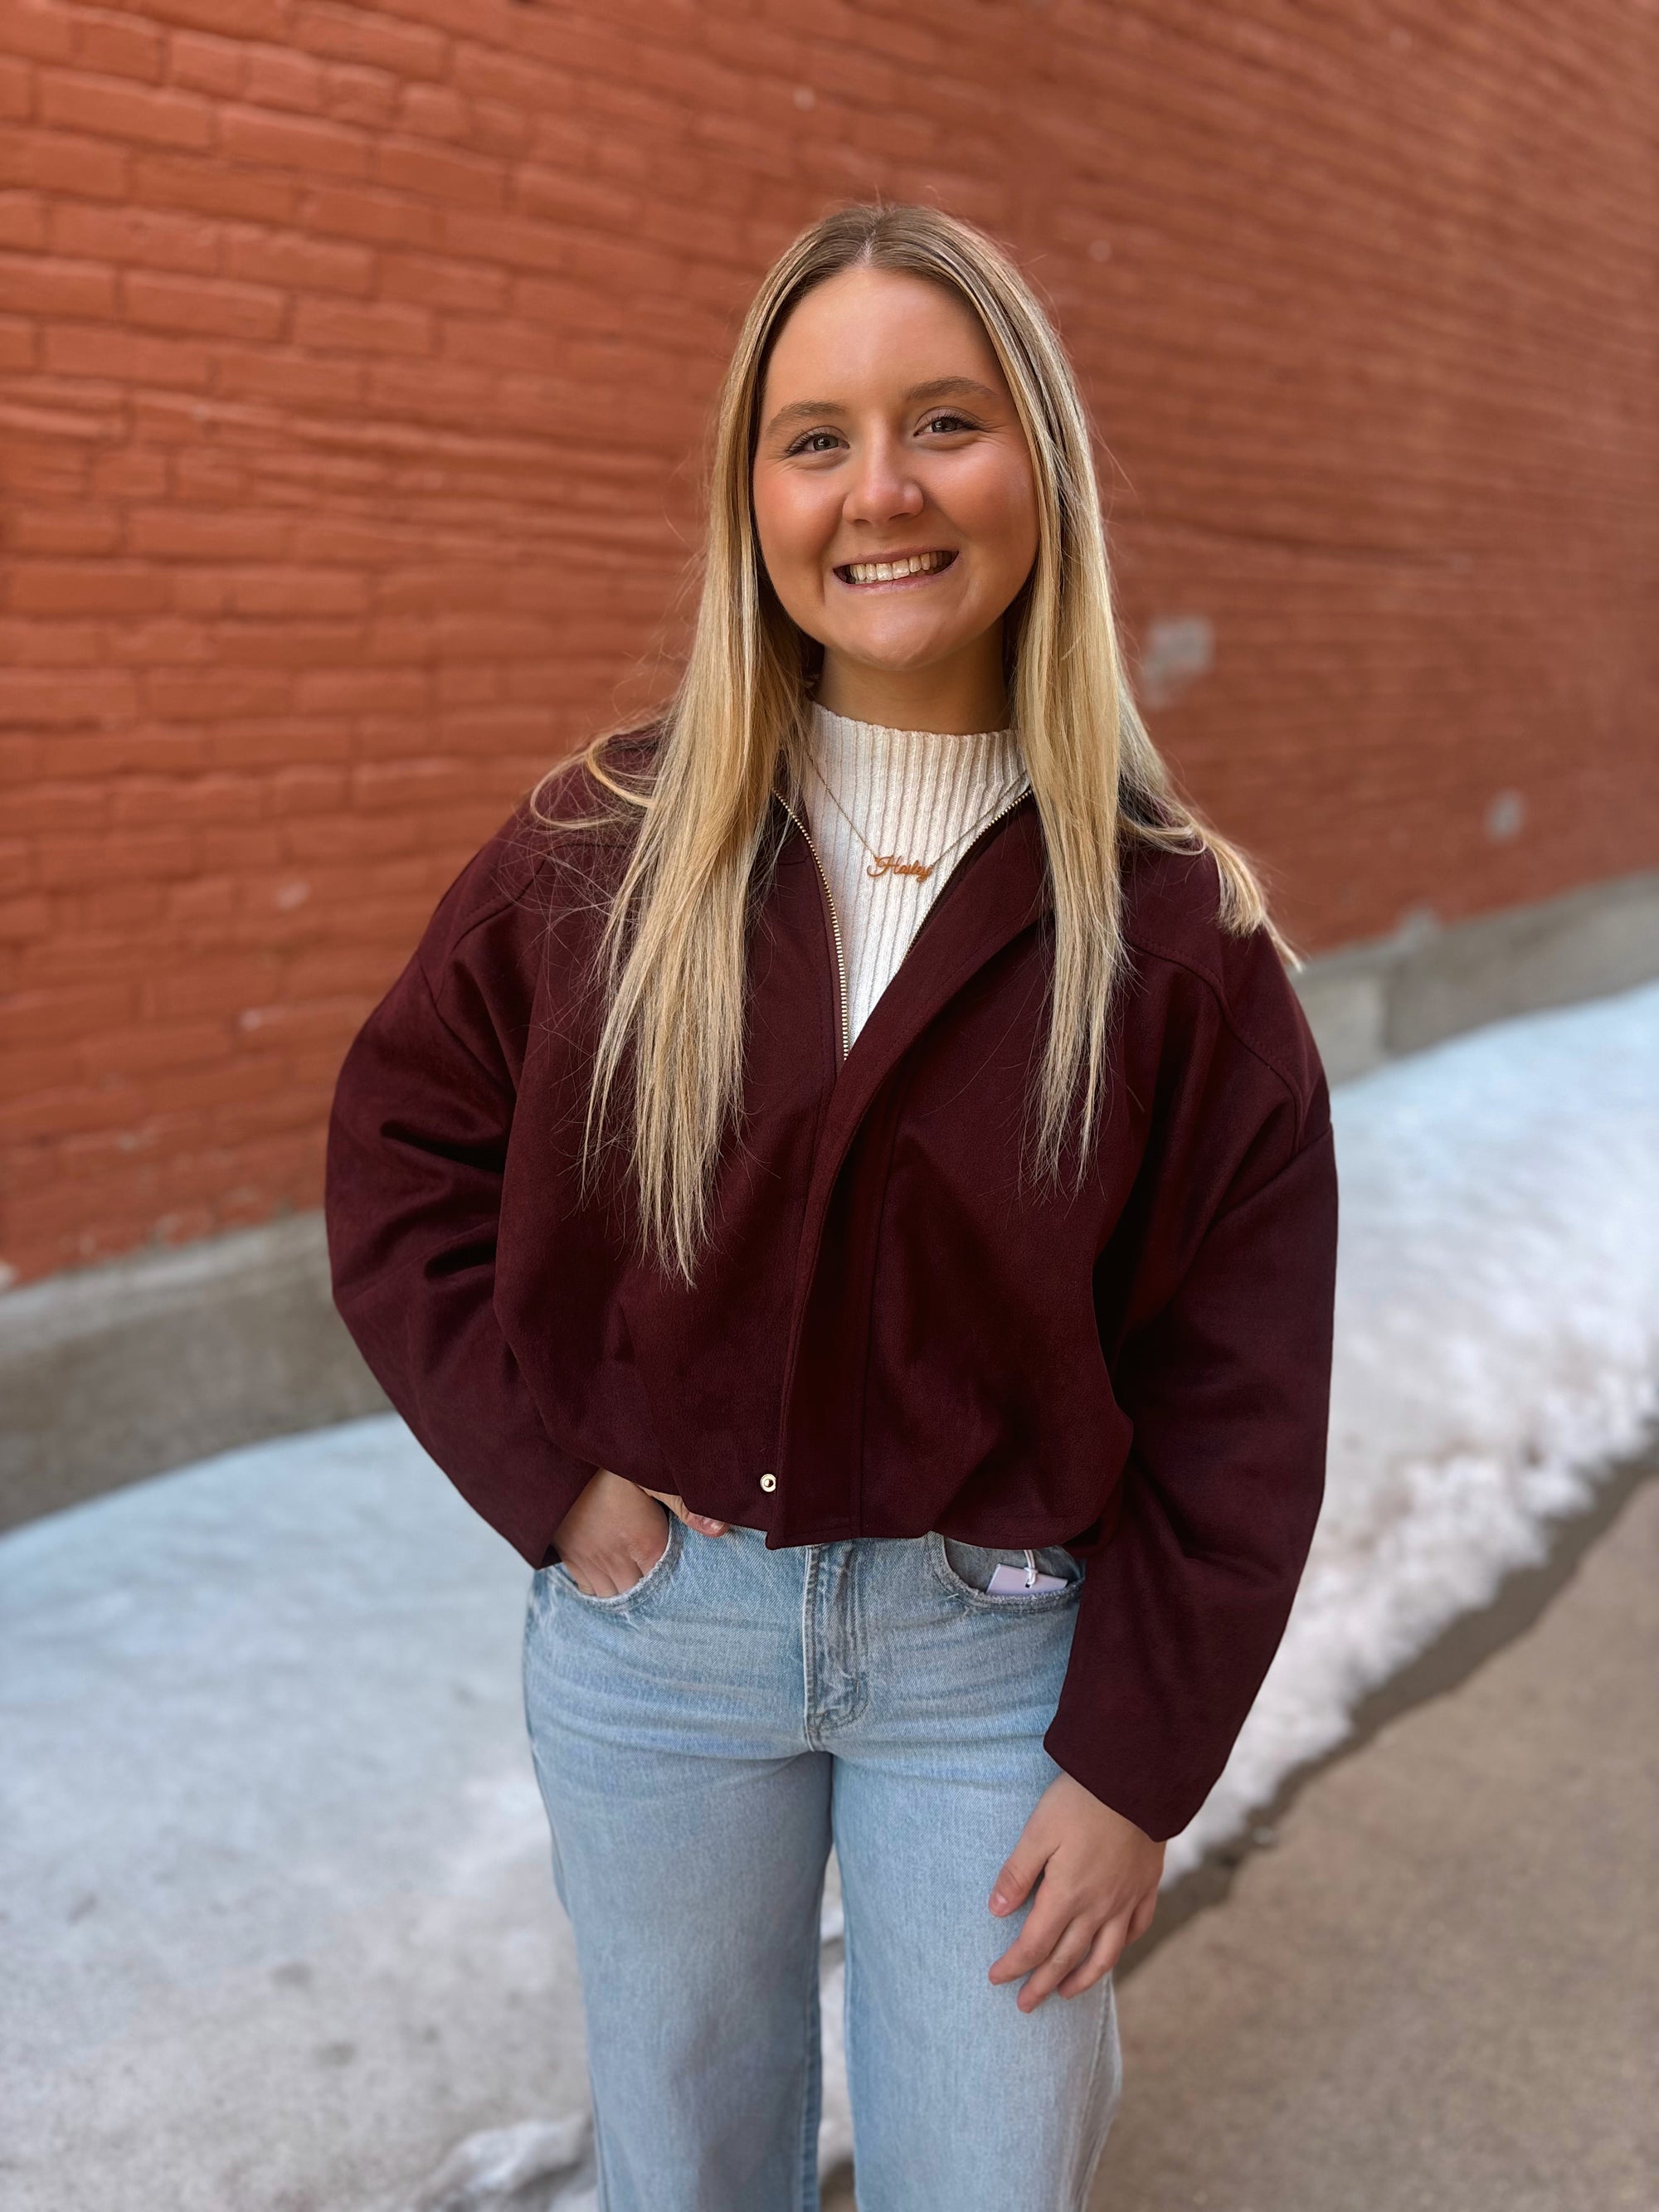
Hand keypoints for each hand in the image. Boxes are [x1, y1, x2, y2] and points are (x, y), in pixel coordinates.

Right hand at [549, 1469, 728, 1596]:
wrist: (550, 1458)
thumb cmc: (604, 1463)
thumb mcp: (649, 1475)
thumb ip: (685, 1503)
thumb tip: (721, 1529)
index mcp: (643, 1543)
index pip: (666, 1581)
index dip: (678, 1582)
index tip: (691, 1583)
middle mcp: (615, 1560)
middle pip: (640, 1594)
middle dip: (654, 1591)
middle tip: (669, 1586)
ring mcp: (588, 1561)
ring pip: (612, 1596)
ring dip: (627, 1592)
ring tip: (641, 1584)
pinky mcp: (568, 1556)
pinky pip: (587, 1589)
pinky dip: (601, 1589)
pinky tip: (611, 1578)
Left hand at [987, 1772, 1164, 2011]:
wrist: (1137, 1780)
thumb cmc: (1080, 1801)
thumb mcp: (1038, 1831)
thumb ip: (1017, 1873)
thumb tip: (996, 1911)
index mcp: (1067, 1895)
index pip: (1035, 1944)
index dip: (1014, 1965)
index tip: (996, 1978)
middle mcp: (1098, 1907)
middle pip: (1066, 1958)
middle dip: (1041, 1984)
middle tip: (1025, 2005)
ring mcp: (1126, 1899)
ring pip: (1104, 1954)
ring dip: (1082, 1979)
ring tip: (1066, 1994)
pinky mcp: (1146, 1886)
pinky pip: (1135, 1929)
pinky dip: (1121, 1948)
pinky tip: (1112, 1952)